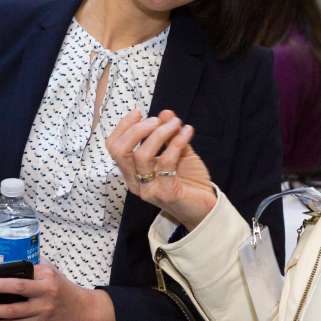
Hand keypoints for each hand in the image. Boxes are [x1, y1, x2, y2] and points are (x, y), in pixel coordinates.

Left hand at [0, 263, 114, 320]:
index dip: (2, 273)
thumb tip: (10, 258)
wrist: (84, 310)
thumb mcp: (52, 271)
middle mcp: (45, 291)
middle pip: (16, 288)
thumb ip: (33, 264)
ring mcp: (42, 309)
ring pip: (13, 311)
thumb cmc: (64, 289)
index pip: (21, 271)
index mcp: (46, 275)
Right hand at [105, 109, 216, 229]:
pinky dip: (177, 142)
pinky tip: (187, 132)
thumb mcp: (178, 152)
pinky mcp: (166, 193)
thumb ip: (169, 135)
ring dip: (159, 133)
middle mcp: (135, 182)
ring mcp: (149, 189)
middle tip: (155, 120)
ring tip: (175, 123)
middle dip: (135, 130)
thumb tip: (165, 113)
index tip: (138, 113)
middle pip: (119, 152)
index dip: (122, 127)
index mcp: (133, 172)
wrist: (206, 208)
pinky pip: (166, 162)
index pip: (114, 148)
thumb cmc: (189, 181)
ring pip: (141, 156)